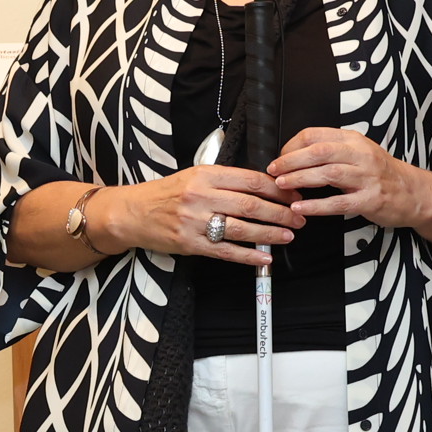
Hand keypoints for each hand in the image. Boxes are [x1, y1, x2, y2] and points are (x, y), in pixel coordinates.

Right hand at [115, 162, 297, 265]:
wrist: (132, 213)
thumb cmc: (166, 193)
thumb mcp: (194, 175)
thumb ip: (225, 180)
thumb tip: (263, 186)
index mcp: (206, 174)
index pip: (251, 180)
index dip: (278, 189)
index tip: (294, 195)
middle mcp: (202, 196)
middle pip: (252, 204)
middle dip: (281, 212)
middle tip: (299, 217)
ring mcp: (196, 221)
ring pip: (242, 228)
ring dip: (270, 233)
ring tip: (288, 235)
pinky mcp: (191, 244)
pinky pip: (226, 251)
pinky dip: (248, 255)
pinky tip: (264, 258)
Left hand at [268, 127, 417, 226]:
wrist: (414, 193)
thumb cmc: (381, 173)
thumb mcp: (359, 152)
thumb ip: (332, 151)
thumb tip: (295, 154)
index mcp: (354, 140)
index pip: (316, 135)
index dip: (292, 146)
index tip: (280, 157)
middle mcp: (360, 155)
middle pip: (319, 152)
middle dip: (291, 160)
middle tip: (273, 170)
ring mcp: (366, 178)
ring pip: (327, 174)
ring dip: (300, 179)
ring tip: (282, 185)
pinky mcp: (369, 200)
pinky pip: (338, 203)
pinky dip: (316, 206)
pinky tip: (300, 208)